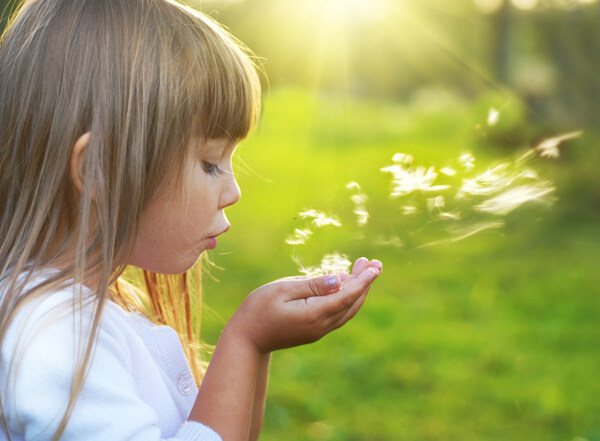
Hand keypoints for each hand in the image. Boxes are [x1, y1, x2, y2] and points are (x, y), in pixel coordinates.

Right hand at [224, 257, 381, 353]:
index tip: (375, 266)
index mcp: (315, 313)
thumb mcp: (282, 289)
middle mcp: (322, 325)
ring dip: (358, 290)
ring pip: (348, 310)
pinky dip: (348, 298)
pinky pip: (339, 314)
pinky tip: (347, 285)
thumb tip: (340, 279)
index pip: (347, 295)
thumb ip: (313, 285)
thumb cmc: (258, 309)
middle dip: (365, 282)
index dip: (364, 280)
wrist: (246, 340)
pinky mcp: (315, 331)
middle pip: (352, 303)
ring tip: (364, 269)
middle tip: (374, 262)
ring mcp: (319, 330)